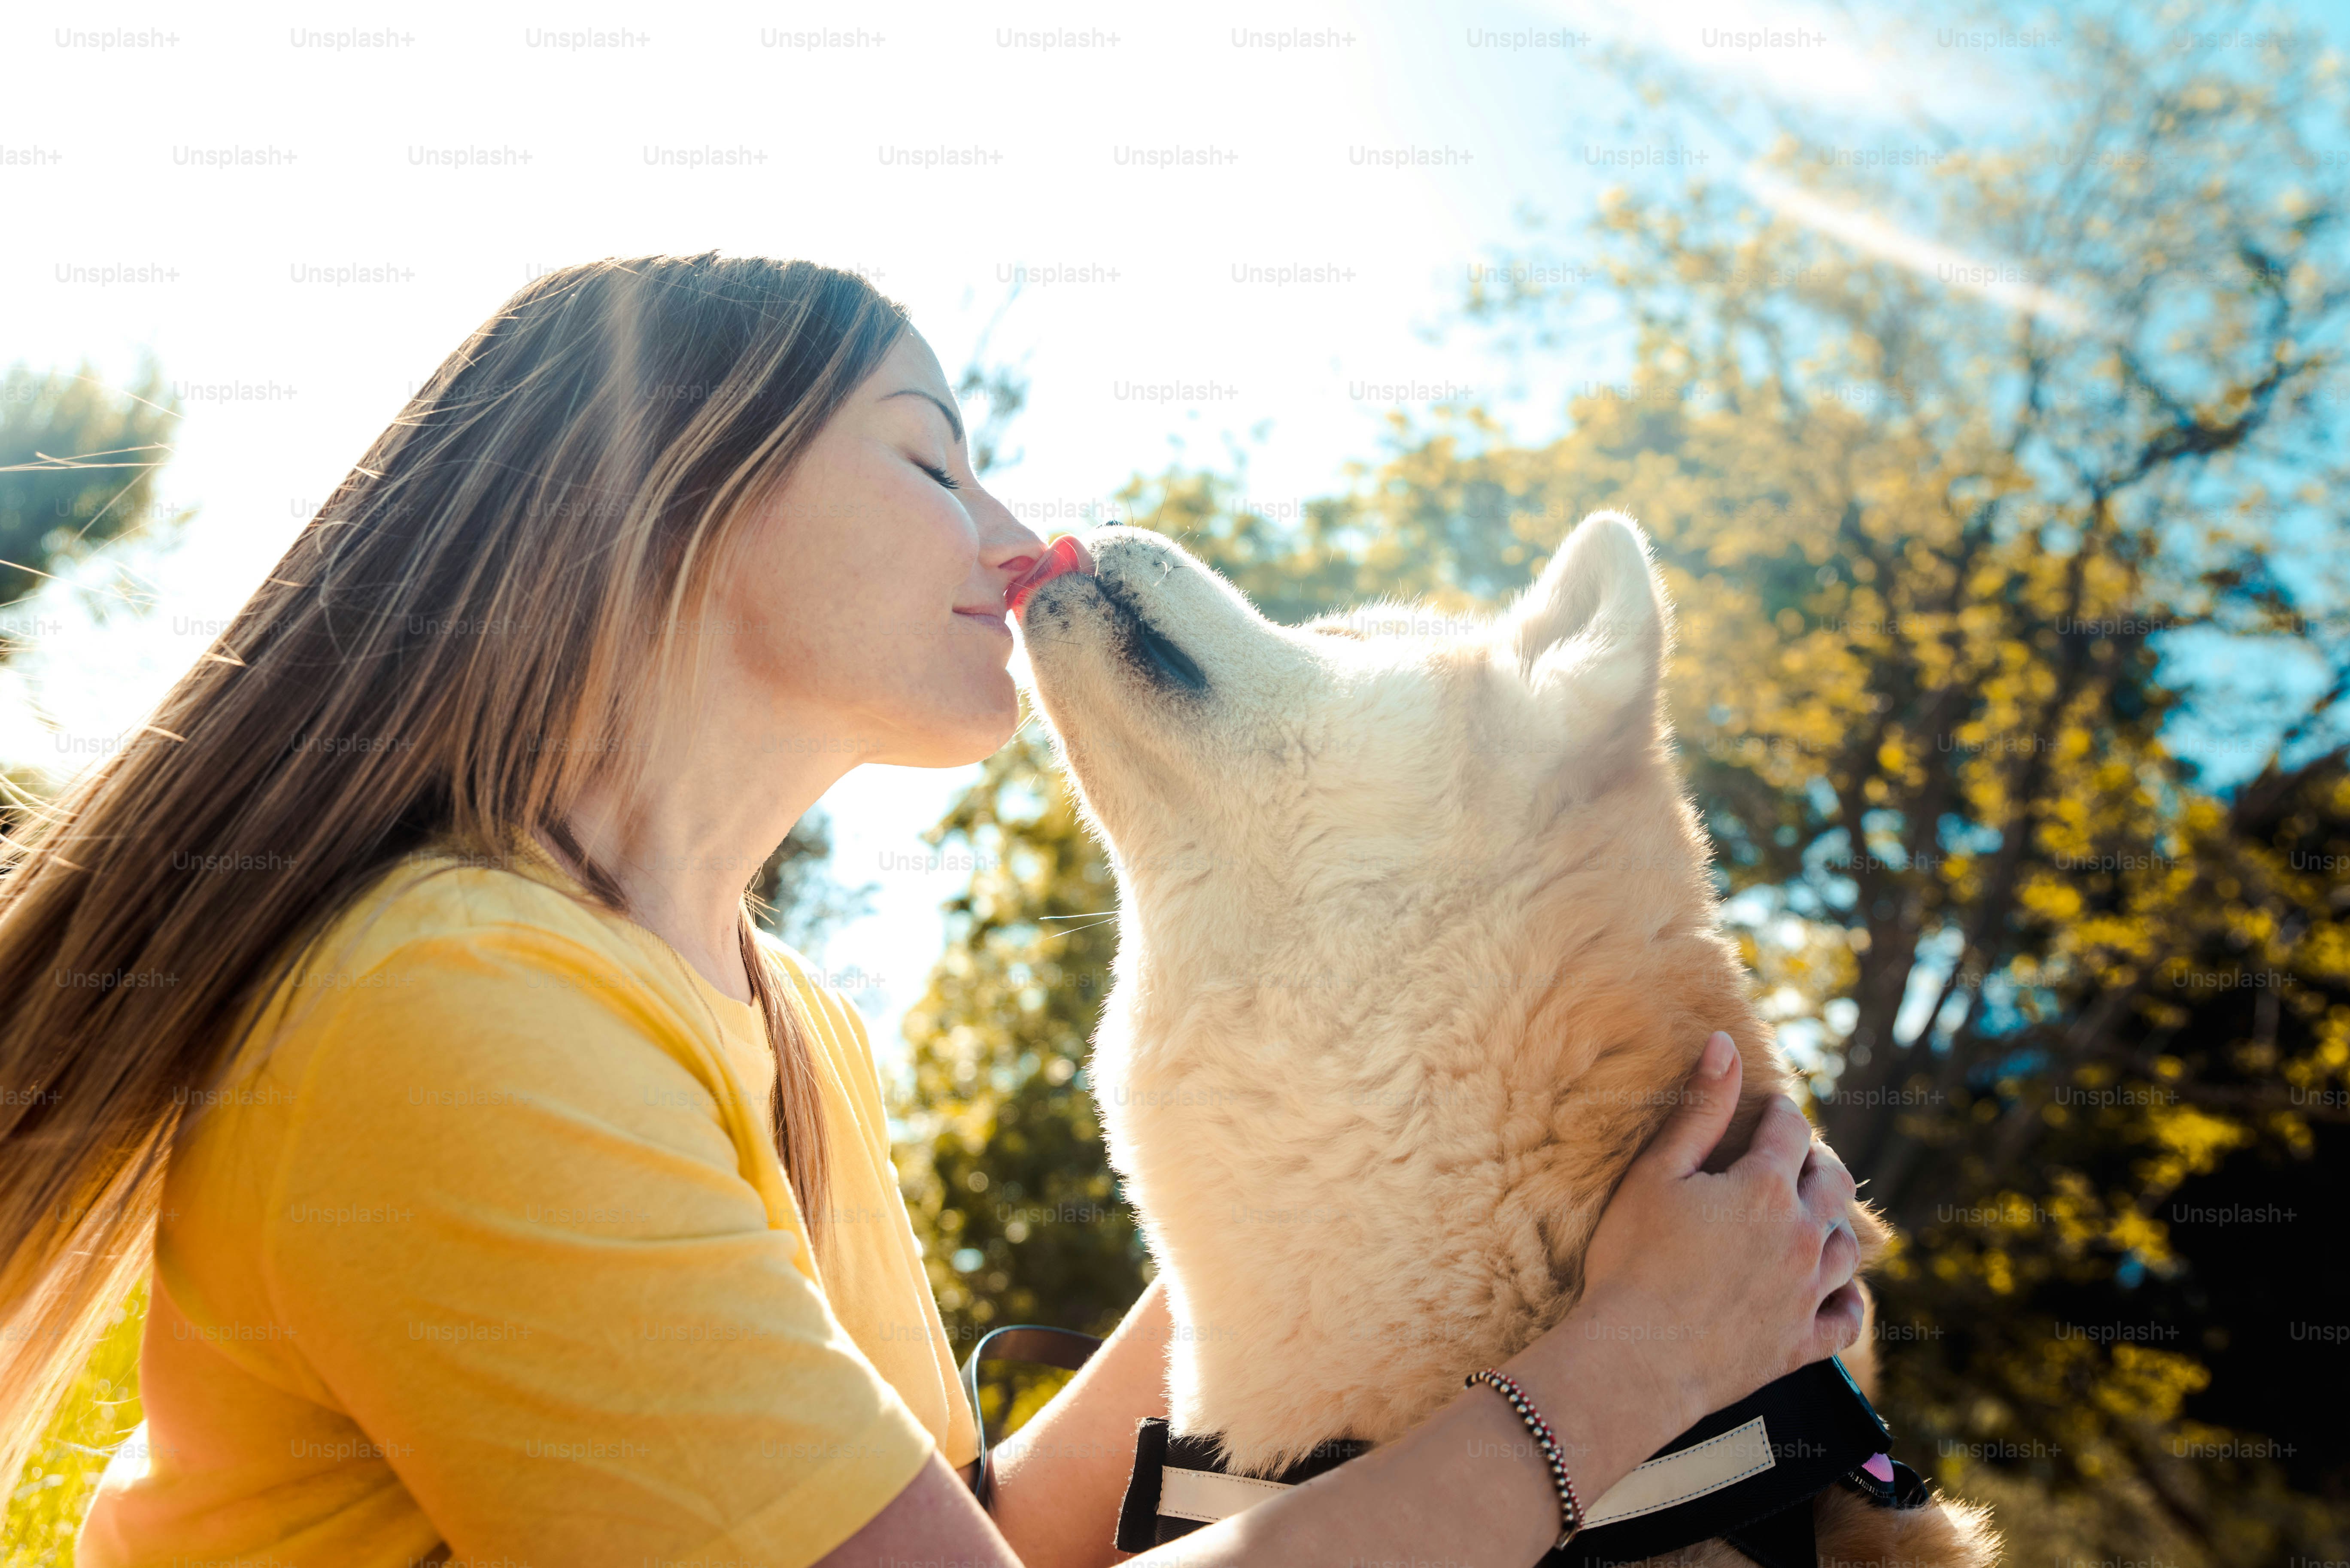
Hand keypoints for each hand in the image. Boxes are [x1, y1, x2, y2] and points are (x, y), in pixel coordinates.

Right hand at [1572, 1031, 1864, 1427]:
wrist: (1636, 1359)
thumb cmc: (1632, 1261)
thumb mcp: (1656, 1172)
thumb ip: (1700, 1107)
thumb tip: (1725, 1043)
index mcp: (1764, 1189)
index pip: (1790, 1131)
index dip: (1781, 1114)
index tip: (1771, 1110)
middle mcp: (1800, 1237)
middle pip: (1833, 1183)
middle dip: (1817, 1162)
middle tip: (1795, 1159)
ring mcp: (1807, 1294)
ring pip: (1848, 1248)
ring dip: (1834, 1224)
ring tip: (1812, 1218)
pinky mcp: (1802, 1344)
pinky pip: (1847, 1318)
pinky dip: (1847, 1300)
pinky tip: (1837, 1293)